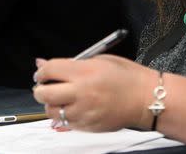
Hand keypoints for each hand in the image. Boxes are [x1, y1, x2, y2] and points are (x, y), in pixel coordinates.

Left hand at [32, 55, 155, 131]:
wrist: (146, 98)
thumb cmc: (126, 76)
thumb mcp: (99, 60)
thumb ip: (70, 63)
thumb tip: (44, 64)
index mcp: (85, 72)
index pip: (49, 70)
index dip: (41, 71)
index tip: (42, 73)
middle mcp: (82, 92)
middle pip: (44, 94)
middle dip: (40, 89)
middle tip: (45, 87)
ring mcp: (84, 112)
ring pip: (52, 111)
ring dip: (51, 104)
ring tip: (60, 98)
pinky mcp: (88, 126)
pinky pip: (65, 123)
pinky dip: (64, 116)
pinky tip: (72, 108)